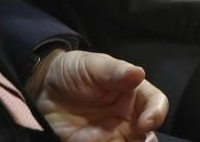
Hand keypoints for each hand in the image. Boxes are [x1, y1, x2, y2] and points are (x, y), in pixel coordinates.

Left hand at [27, 50, 166, 141]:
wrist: (42, 89)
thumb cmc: (73, 71)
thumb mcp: (93, 64)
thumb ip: (115, 71)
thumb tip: (139, 73)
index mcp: (133, 93)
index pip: (156, 103)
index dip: (156, 113)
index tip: (146, 123)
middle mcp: (128, 117)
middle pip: (148, 134)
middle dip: (148, 141)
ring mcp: (112, 135)